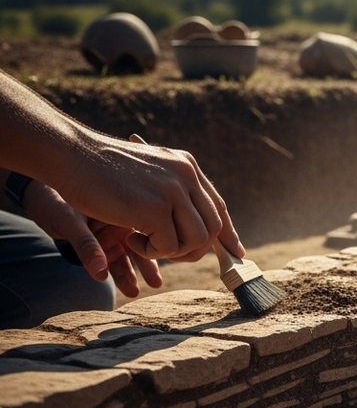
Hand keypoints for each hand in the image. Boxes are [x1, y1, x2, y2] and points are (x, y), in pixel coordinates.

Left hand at [22, 180, 162, 297]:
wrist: (35, 197)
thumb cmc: (53, 200)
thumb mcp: (70, 222)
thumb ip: (86, 247)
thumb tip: (101, 274)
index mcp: (121, 209)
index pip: (147, 228)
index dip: (155, 245)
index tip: (157, 260)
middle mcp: (121, 223)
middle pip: (141, 245)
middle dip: (147, 265)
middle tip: (156, 284)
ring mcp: (111, 236)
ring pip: (126, 257)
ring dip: (129, 275)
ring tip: (133, 292)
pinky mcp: (101, 245)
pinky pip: (112, 262)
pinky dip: (116, 274)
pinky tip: (122, 287)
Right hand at [57, 131, 244, 263]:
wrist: (70, 154)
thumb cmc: (101, 169)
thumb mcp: (148, 174)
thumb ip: (173, 192)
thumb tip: (200, 224)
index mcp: (186, 166)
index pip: (218, 206)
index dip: (227, 233)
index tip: (236, 252)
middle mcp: (186, 176)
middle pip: (211, 229)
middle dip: (194, 250)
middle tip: (166, 253)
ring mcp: (172, 191)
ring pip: (195, 240)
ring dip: (170, 252)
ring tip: (143, 243)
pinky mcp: (155, 208)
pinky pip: (168, 247)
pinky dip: (149, 252)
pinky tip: (129, 237)